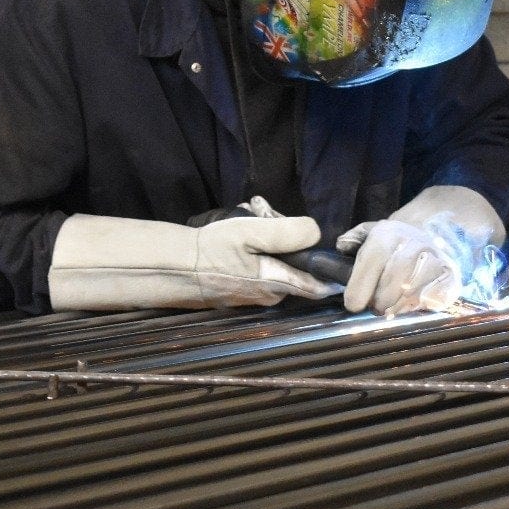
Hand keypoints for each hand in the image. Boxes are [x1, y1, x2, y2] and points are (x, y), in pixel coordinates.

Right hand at [195, 212, 338, 305]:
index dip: (331, 272)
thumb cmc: (213, 251)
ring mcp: (254, 296)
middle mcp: (271, 296)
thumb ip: (288, 233)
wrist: (173, 268)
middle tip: (265, 213)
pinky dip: (254, 250)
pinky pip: (258, 269)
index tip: (334, 254)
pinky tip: (238, 233)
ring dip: (268, 240)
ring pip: (276, 265)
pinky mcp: (240, 292)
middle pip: (296, 266)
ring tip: (249, 216)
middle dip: (287, 238)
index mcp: (280, 284)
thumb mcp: (252, 233)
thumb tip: (315, 233)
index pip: (321, 286)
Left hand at [338, 185, 505, 314]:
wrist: (437, 240)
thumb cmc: (395, 246)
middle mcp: (414, 244)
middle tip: (376, 304)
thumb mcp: (372, 234)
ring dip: (396, 307)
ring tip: (391, 305)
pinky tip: (411, 303)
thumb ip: (354, 239)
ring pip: (409, 296)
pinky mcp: (451, 278)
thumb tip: (342, 245)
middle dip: (378, 301)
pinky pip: (431, 300)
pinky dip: (418, 307)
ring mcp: (436, 261)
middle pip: (390, 286)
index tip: (353, 304)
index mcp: (390, 233)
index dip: (359, 287)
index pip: (372, 261)